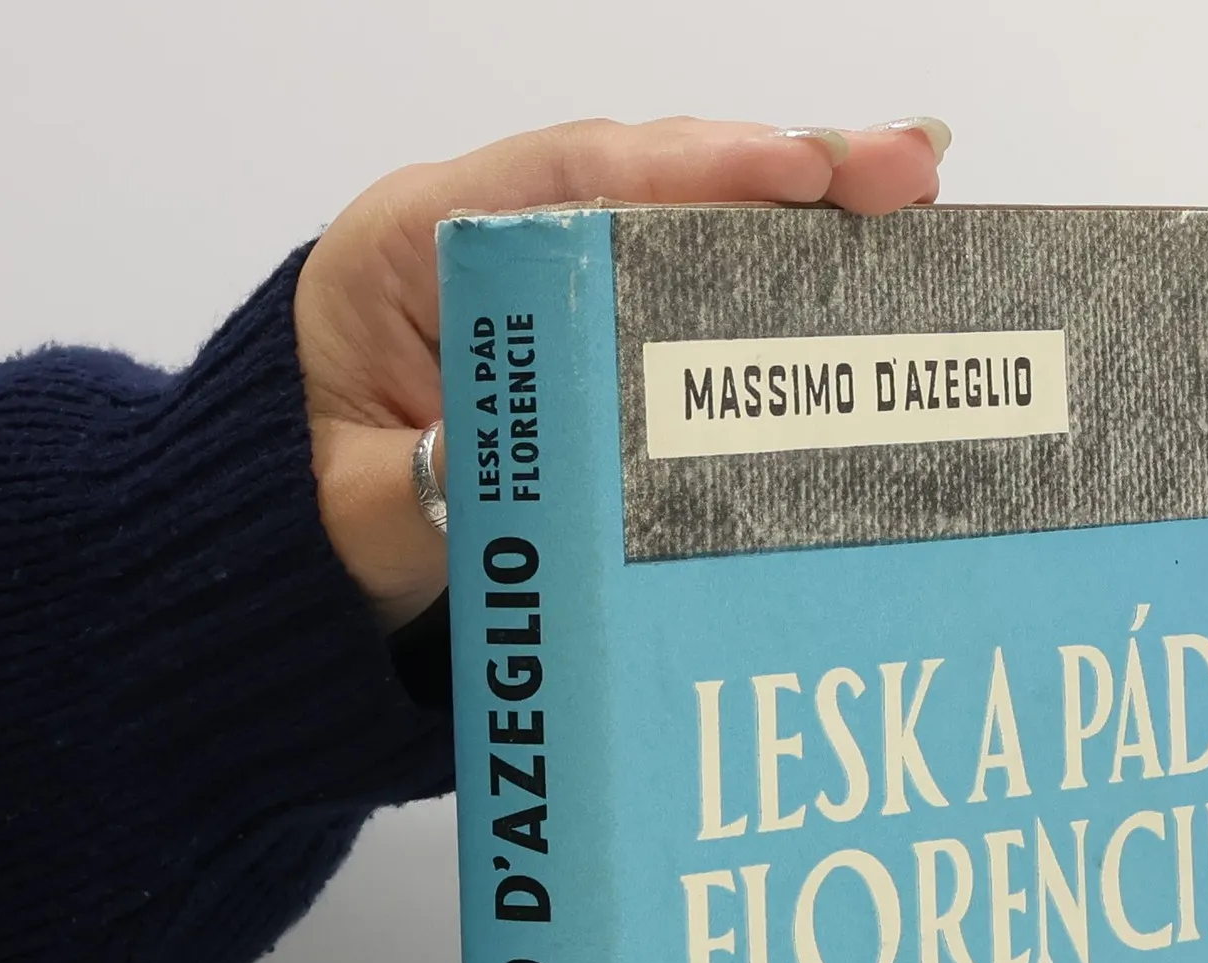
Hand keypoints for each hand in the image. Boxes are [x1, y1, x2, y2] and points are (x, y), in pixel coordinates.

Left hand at [294, 116, 950, 629]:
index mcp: (405, 250)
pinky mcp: (580, 324)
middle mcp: (482, 238)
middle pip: (644, 177)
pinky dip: (768, 270)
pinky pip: (680, 277)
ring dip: (797, 212)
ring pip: (678, 217)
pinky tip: (855, 263)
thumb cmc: (318, 524)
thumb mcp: (362, 521)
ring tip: (913, 197)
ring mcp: (541, 277)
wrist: (293, 548)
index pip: (564, 184)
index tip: (798, 169)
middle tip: (906, 172)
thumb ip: (429, 491)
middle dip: (780, 169)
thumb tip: (517, 457)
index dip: (692, 169)